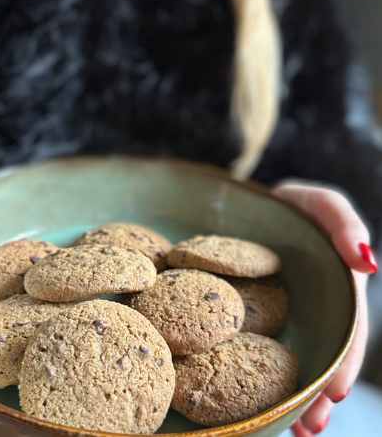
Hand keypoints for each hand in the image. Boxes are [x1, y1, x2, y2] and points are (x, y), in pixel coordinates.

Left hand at [272, 182, 372, 435]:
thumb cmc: (292, 205)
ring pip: (296, 355)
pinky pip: (261, 344)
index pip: (347, 329)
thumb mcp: (320, 205)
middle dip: (319, 393)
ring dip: (295, 394)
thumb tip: (368, 263)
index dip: (344, 362)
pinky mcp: (257, 312)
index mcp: (336, 287)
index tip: (334, 394)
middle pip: (323, 353)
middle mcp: (315, 305)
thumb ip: (345, 225)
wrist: (251, 206)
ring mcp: (287, 311)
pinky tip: (260, 400)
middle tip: (308, 428)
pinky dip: (262, 372)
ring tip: (291, 430)